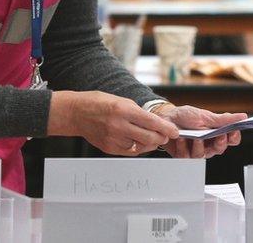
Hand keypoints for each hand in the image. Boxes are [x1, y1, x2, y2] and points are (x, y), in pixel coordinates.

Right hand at [48, 91, 178, 155]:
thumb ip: (139, 113)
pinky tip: (139, 141)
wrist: (77, 113)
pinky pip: (130, 152)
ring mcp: (113, 139)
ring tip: (153, 137)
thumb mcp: (123, 101)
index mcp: (124, 110)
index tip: (175, 131)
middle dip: (162, 138)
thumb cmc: (100, 103)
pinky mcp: (109, 148)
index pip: (152, 122)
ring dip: (150, 143)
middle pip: (149, 138)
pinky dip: (138, 148)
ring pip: (141, 147)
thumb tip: (156, 124)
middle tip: (166, 135)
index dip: (166, 128)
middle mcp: (119, 126)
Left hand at [153, 104, 245, 158]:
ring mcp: (196, 150)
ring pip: (204, 155)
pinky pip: (187, 156)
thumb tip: (243, 117)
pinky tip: (182, 139)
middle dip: (220, 143)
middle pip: (220, 149)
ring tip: (195, 137)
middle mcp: (208, 144)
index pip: (231, 140)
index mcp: (216, 133)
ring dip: (200, 145)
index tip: (233, 131)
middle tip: (219, 136)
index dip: (234, 137)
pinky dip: (184, 146)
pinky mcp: (184, 155)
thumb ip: (224, 119)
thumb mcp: (206, 116)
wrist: (166, 118)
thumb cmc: (186, 116)